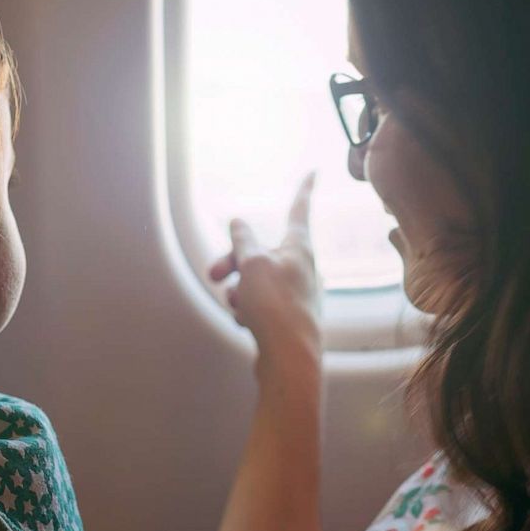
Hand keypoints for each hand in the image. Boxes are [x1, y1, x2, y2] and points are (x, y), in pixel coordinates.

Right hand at [208, 175, 321, 357]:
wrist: (290, 360)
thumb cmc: (276, 308)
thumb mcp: (252, 264)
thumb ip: (243, 240)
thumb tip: (239, 222)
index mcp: (300, 248)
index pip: (299, 209)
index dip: (304, 188)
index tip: (314, 170)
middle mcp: (303, 268)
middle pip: (262, 251)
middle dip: (234, 261)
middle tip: (214, 273)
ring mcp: (297, 294)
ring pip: (257, 280)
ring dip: (239, 290)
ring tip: (239, 306)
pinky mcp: (288, 318)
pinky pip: (259, 304)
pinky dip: (247, 310)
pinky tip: (246, 323)